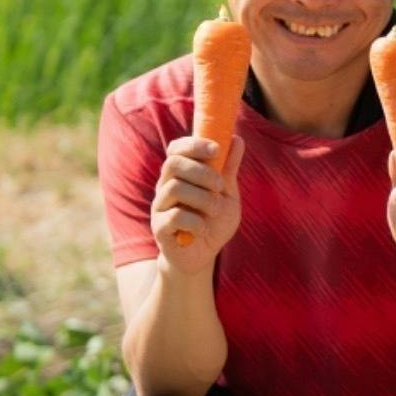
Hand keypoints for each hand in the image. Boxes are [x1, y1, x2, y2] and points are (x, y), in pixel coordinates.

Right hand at [152, 135, 243, 267]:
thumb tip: (236, 139)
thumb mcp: (227, 194)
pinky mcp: (159, 228)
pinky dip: (196, 222)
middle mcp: (165, 187)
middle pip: (173, 164)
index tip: (216, 149)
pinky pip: (174, 217)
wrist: (202, 256)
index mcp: (181, 175)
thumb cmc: (213, 221)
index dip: (194, 145)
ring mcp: (159, 207)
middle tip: (219, 186)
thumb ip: (228, 169)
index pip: (176, 149)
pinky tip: (203, 229)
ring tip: (214, 210)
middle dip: (202, 172)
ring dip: (202, 198)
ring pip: (174, 188)